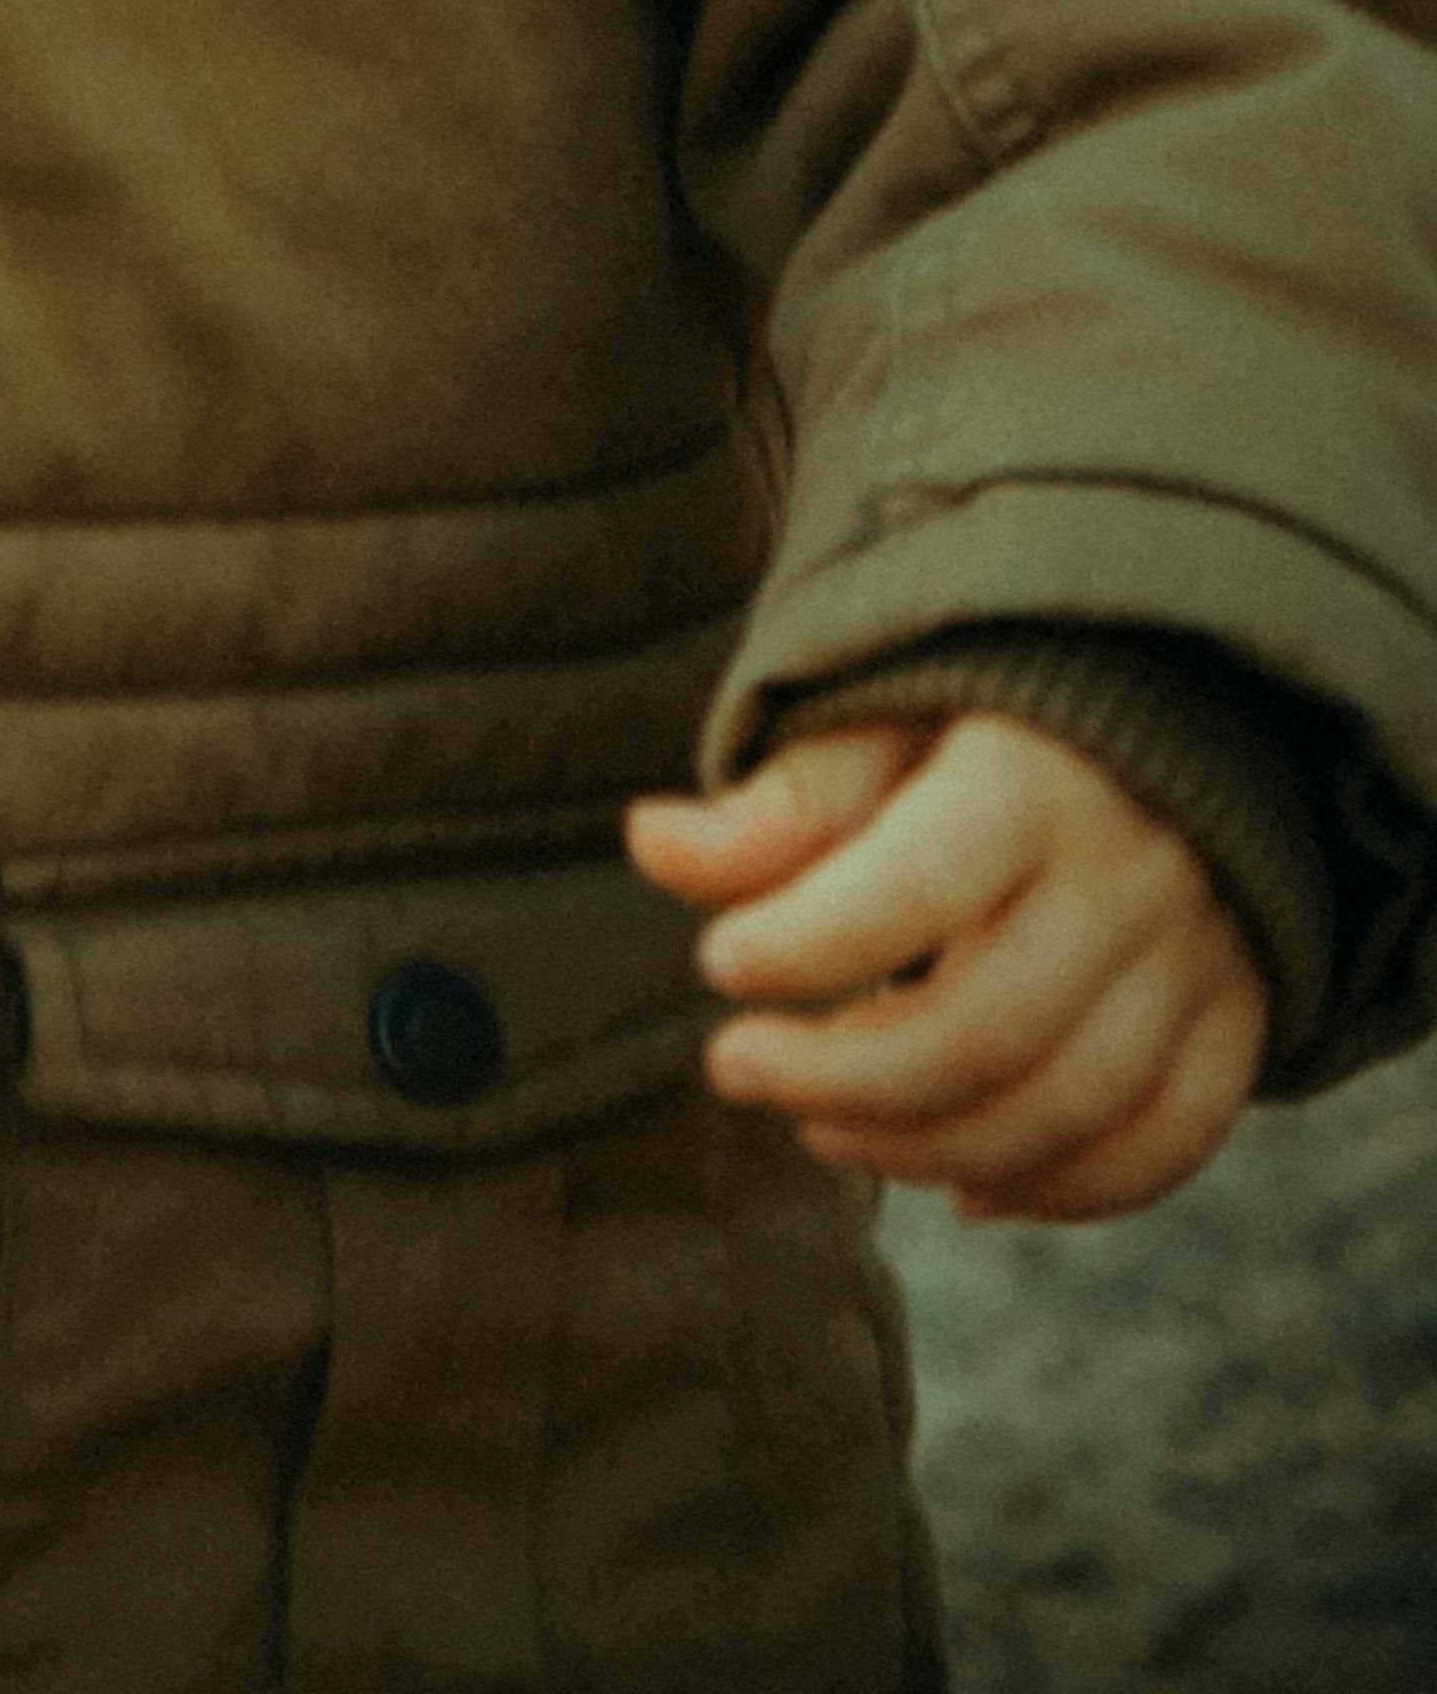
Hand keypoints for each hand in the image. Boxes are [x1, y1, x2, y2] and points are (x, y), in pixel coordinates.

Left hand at [622, 712, 1266, 1222]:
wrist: (1176, 698)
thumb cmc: (991, 706)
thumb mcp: (885, 710)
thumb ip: (785, 799)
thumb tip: (651, 844)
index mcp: (1034, 778)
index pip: (914, 890)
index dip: (805, 944)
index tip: (716, 962)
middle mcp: (1131, 875)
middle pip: (987, 1029)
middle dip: (843, 1075)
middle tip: (735, 1068)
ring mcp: (1200, 956)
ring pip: (1069, 1106)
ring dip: (927, 1145)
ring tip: (819, 1127)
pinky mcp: (1239, 1016)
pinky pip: (1162, 1143)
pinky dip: (1061, 1190)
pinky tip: (958, 1185)